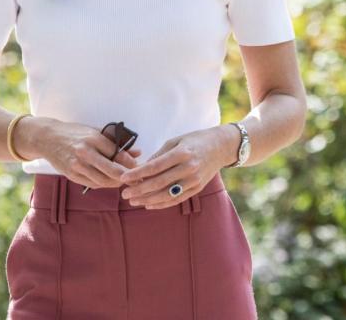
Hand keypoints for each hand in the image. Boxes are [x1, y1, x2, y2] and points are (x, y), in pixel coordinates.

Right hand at [25, 117, 138, 188]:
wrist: (48, 138)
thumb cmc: (75, 133)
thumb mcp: (96, 132)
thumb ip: (116, 143)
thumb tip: (138, 153)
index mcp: (94, 138)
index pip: (118, 154)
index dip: (131, 163)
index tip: (140, 167)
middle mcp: (86, 152)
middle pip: (112, 170)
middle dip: (127, 177)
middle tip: (135, 179)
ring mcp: (77, 165)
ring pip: (103, 180)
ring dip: (116, 183)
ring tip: (124, 182)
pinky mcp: (71, 174)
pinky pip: (92, 184)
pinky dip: (103, 184)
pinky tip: (110, 182)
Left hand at [120, 125, 235, 208]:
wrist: (221, 147)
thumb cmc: (195, 141)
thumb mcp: (176, 141)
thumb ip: (159, 155)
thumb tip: (141, 169)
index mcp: (182, 153)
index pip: (155, 166)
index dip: (137, 174)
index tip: (123, 178)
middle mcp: (189, 168)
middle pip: (159, 182)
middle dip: (139, 189)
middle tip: (124, 193)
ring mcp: (194, 180)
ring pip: (166, 194)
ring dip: (147, 199)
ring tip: (133, 201)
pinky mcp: (197, 188)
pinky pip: (176, 199)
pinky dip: (161, 204)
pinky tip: (148, 204)